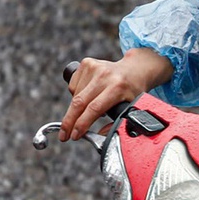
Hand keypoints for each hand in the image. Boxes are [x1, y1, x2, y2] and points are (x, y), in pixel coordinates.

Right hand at [58, 49, 173, 141]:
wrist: (135, 68)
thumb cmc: (132, 91)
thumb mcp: (131, 108)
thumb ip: (116, 123)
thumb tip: (99, 136)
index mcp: (118, 87)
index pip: (94, 108)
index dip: (82, 124)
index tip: (74, 136)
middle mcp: (105, 75)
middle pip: (79, 102)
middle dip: (69, 122)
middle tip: (64, 135)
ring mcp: (95, 67)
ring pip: (75, 95)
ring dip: (76, 108)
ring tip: (88, 108)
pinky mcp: (87, 63)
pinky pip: (73, 85)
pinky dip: (76, 94)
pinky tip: (89, 93)